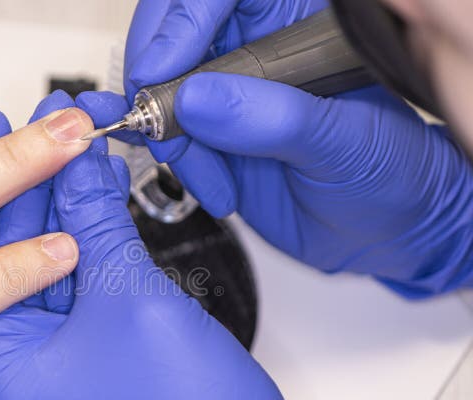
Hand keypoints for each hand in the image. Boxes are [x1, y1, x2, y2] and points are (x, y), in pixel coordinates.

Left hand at [0, 92, 361, 399]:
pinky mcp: (88, 366)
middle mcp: (17, 377)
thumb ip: (96, 224)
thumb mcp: (132, 302)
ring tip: (70, 146)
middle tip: (42, 125)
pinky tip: (93, 197)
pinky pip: (74, 293)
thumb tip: (76, 167)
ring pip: (43, 272)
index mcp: (1, 374)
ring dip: (61, 210)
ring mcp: (54, 372)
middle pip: (4, 260)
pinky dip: (86, 245)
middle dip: (30, 188)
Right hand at [77, 0, 472, 295]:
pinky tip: (205, 182)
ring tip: (210, 176)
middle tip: (158, 119)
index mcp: (301, 25)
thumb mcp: (344, 142)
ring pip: (165, 89)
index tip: (162, 68)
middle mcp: (259, 50)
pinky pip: (168, 133)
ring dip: (170, 135)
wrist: (382, 231)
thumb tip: (196, 98)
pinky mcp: (212, 136)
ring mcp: (231, 94)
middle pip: (178, 32)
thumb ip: (275, 118)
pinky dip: (169, 157)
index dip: (183, 20)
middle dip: (159, 76)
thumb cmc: (388, 172)